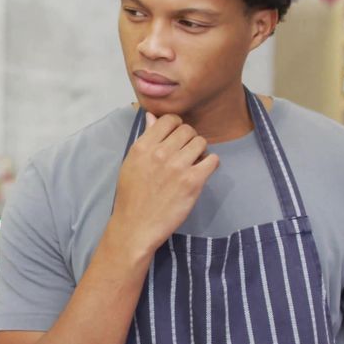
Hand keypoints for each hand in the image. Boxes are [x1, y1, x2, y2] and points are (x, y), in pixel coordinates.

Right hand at [107, 113, 218, 258]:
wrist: (136, 227)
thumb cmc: (131, 196)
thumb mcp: (131, 163)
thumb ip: (145, 138)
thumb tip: (152, 116)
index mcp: (143, 146)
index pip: (168, 119)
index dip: (176, 126)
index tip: (176, 137)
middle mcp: (160, 153)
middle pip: (187, 130)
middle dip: (189, 139)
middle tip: (186, 152)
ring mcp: (178, 167)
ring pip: (201, 142)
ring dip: (200, 151)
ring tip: (194, 163)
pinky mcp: (193, 182)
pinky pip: (212, 160)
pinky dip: (211, 163)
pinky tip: (202, 171)